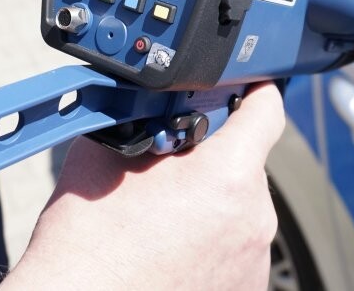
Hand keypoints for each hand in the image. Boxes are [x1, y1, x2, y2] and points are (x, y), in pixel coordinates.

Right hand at [2, 82, 284, 289]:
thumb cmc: (86, 244)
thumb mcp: (106, 152)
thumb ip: (143, 115)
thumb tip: (149, 97)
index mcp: (228, 175)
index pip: (267, 110)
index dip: (255, 89)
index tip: (247, 84)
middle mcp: (253, 219)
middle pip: (246, 163)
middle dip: (212, 157)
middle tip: (170, 165)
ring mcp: (253, 261)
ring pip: (240, 207)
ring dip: (211, 201)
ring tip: (162, 215)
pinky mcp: (245, 289)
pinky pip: (235, 246)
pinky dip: (210, 239)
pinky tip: (170, 245)